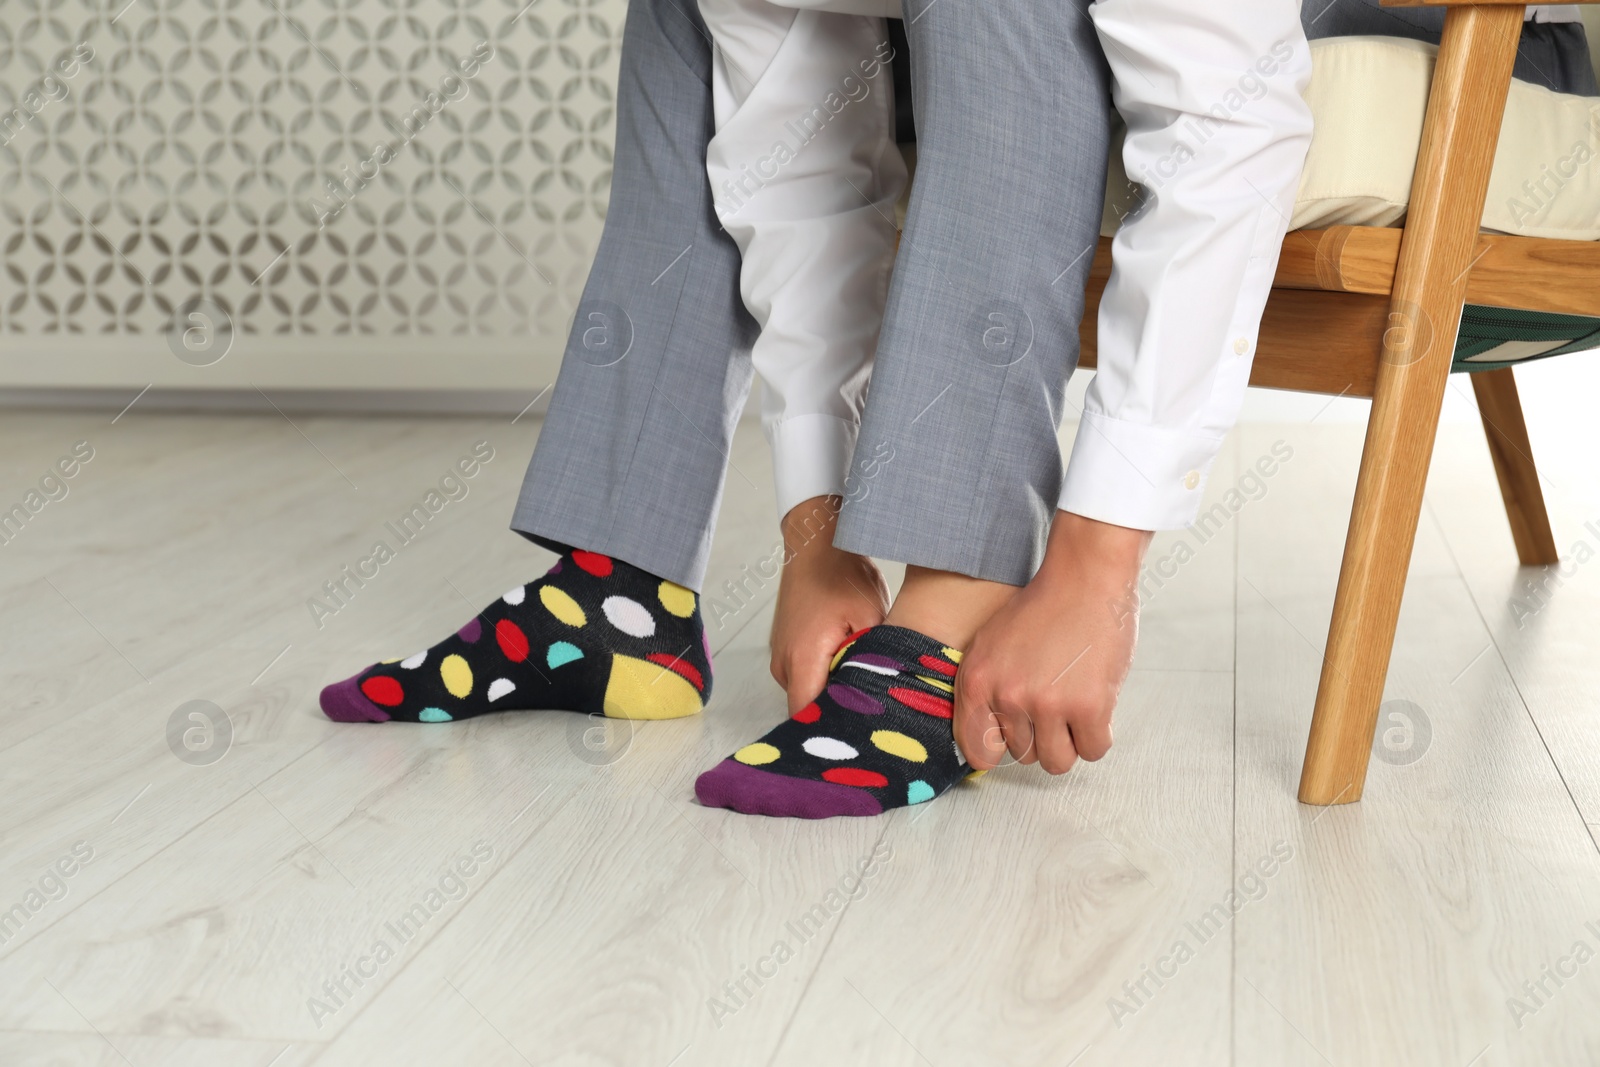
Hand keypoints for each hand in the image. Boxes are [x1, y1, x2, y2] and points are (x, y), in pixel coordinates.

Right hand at [770, 496, 890, 712]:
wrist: (815, 543)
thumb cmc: (843, 574)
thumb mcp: (871, 617)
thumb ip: (876, 661)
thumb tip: (889, 694)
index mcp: (803, 659)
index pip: (811, 719)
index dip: (837, 733)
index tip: (864, 743)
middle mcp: (784, 664)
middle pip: (809, 711)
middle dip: (840, 718)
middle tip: (875, 723)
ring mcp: (781, 657)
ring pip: (808, 694)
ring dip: (834, 696)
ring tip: (867, 692)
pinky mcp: (785, 650)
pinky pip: (805, 677)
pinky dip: (826, 679)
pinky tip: (853, 669)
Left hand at [954, 511, 1151, 773]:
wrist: (1084, 578)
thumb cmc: (1042, 608)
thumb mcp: (990, 645)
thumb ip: (984, 690)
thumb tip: (988, 743)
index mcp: (976, 681)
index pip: (977, 751)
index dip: (1000, 749)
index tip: (1015, 738)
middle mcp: (1006, 696)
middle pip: (1025, 756)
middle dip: (1042, 737)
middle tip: (1055, 702)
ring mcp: (1047, 704)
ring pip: (1057, 761)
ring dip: (1070, 741)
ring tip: (1074, 706)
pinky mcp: (1088, 706)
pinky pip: (1093, 750)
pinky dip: (1098, 735)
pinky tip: (1096, 706)